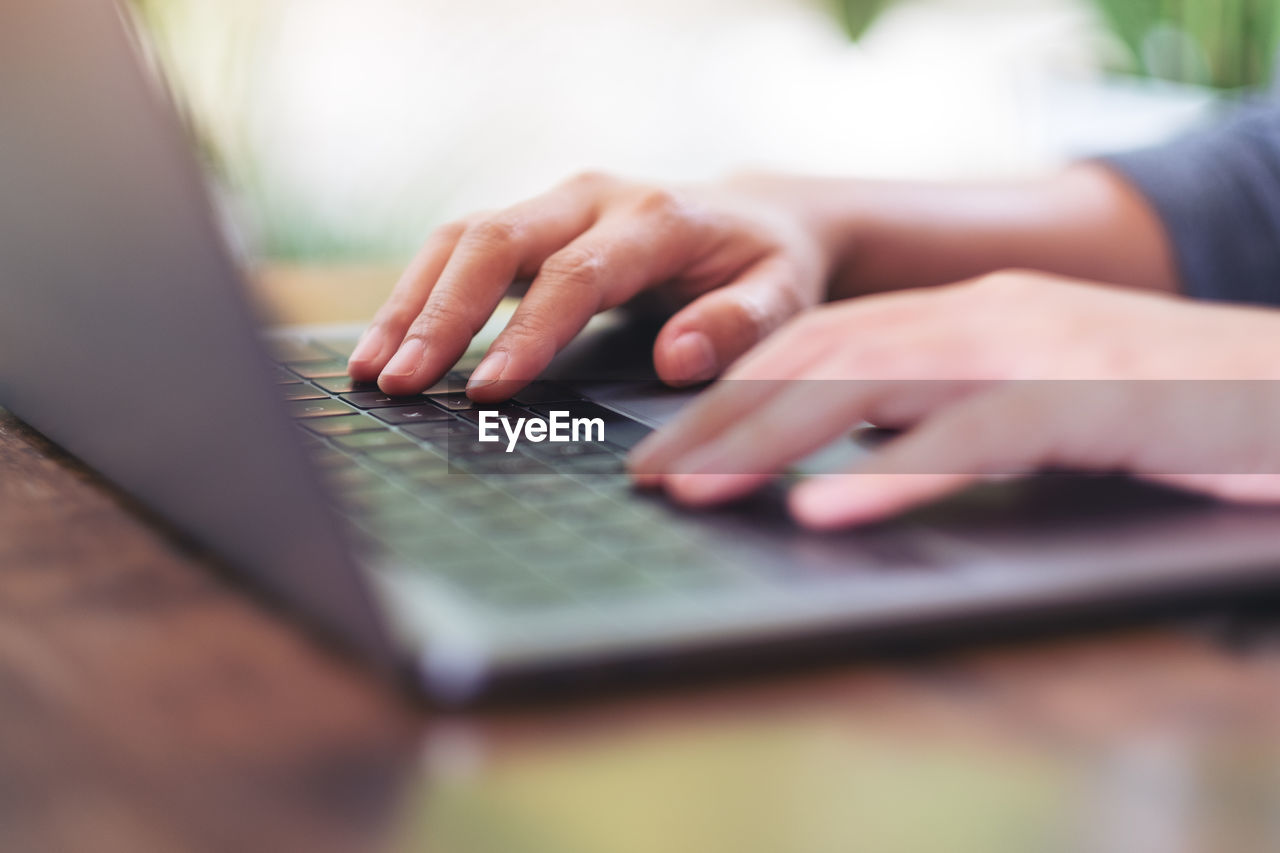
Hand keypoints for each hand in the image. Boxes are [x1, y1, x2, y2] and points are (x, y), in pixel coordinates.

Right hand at [347, 172, 833, 399]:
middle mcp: (595, 197)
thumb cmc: (768, 266)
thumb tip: (678, 359)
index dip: (529, 332)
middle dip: (441, 313)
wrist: (757, 217)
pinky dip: (420, 293)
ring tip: (371, 369)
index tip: (490, 390)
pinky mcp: (535, 223)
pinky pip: (462, 247)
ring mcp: (558, 204)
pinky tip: (390, 342)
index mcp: (657, 217)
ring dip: (413, 302)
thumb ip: (741, 324)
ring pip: (464, 236)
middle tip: (399, 381)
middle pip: (498, 240)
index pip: (578, 274)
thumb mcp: (782, 294)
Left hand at [628, 272, 1279, 527]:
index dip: (734, 393)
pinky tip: (825, 510)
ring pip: (868, 383)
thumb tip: (845, 455)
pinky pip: (969, 435)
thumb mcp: (1026, 399)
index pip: (818, 343)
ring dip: (771, 438)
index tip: (669, 447)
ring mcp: (1027, 349)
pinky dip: (890, 472)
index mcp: (958, 316)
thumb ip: (939, 413)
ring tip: (698, 488)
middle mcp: (976, 317)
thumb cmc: (1156, 404)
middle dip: (724, 417)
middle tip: (651, 476)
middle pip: (818, 357)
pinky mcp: (1081, 398)